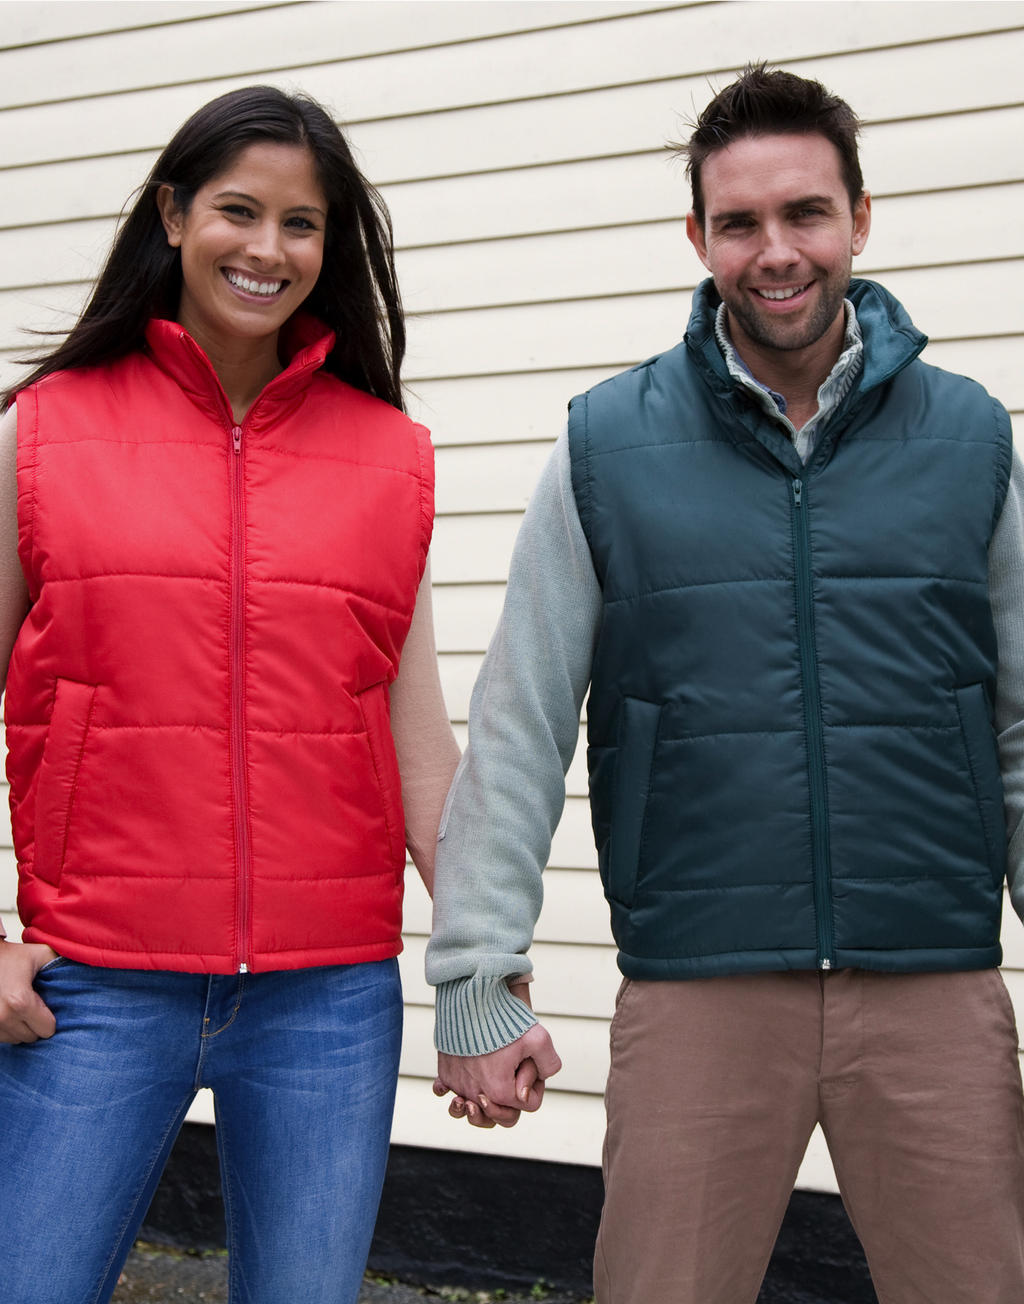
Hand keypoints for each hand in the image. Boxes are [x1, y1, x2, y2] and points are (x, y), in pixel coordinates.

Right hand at [0, 941, 58, 1042]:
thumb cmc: (12, 956)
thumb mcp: (41, 954)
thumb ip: (62, 964)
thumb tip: (85, 972)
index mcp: (20, 1002)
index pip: (47, 1030)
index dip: (51, 1019)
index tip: (47, 1006)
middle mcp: (4, 1017)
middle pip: (32, 1037)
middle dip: (36, 1024)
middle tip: (34, 1006)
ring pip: (16, 1040)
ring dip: (21, 1028)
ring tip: (20, 1008)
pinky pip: (3, 1039)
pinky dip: (8, 1029)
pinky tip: (9, 1012)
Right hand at [433, 984, 561, 1128]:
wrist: (469, 998)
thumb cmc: (503, 1018)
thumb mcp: (539, 1037)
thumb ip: (550, 1063)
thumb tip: (540, 1080)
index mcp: (500, 1091)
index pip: (527, 1105)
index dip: (534, 1085)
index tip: (528, 1063)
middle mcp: (476, 1093)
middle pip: (496, 1117)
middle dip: (509, 1104)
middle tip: (512, 1082)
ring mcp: (458, 1084)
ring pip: (468, 1110)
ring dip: (476, 1108)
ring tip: (480, 1097)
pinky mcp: (446, 1072)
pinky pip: (447, 1090)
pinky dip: (451, 1090)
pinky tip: (455, 1086)